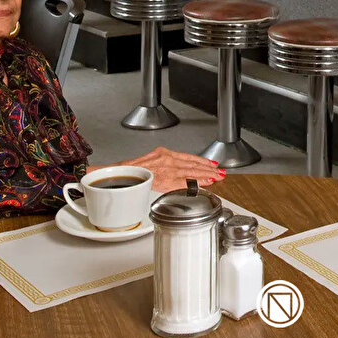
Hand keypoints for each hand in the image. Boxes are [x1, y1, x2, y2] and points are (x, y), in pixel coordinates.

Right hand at [107, 147, 225, 191]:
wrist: (116, 175)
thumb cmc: (128, 173)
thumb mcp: (145, 164)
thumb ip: (157, 166)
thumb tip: (166, 173)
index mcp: (162, 154)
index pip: (187, 158)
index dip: (201, 161)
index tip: (212, 164)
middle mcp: (166, 159)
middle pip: (193, 163)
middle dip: (209, 168)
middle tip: (221, 171)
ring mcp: (167, 169)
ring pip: (192, 171)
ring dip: (207, 174)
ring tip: (218, 176)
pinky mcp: (165, 179)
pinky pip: (186, 181)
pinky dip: (198, 182)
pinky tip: (207, 183)